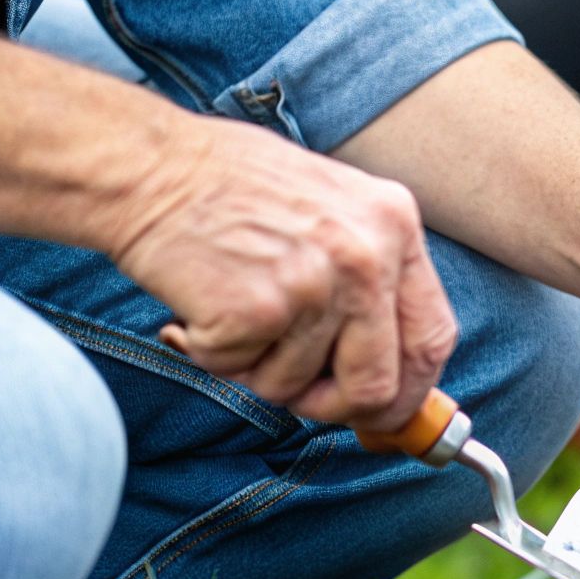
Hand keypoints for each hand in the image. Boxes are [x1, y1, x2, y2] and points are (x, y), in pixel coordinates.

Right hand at [109, 117, 455, 430]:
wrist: (147, 164)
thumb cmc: (231, 188)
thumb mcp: (334, 209)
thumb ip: (371, 280)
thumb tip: (393, 377)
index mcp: (396, 225)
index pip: (433, 337)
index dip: (411, 391)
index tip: (385, 414)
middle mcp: (367, 255)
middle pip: (377, 385)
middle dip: (334, 406)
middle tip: (295, 392)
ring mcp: (315, 283)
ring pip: (299, 386)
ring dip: (258, 368)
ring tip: (231, 309)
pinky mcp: (258, 309)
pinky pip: (243, 372)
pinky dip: (214, 354)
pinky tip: (202, 304)